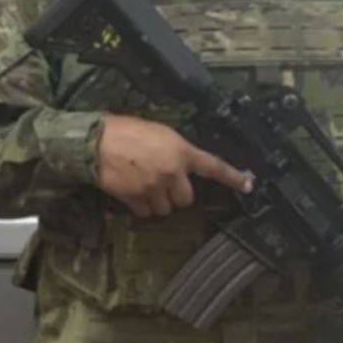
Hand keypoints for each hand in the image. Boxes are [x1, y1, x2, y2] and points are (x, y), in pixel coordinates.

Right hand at [96, 115, 252, 217]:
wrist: (94, 141)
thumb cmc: (123, 130)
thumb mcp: (158, 132)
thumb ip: (174, 149)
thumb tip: (179, 162)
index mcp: (180, 151)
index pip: (214, 166)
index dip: (233, 177)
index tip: (248, 185)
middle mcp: (171, 171)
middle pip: (186, 199)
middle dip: (175, 194)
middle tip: (162, 183)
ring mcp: (153, 187)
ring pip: (165, 209)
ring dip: (158, 202)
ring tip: (144, 186)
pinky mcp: (135, 198)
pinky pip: (145, 212)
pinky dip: (141, 207)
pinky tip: (133, 192)